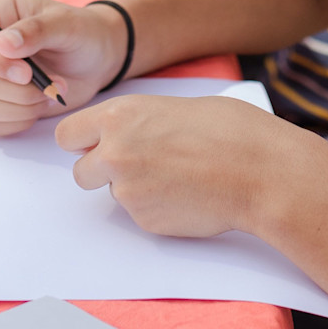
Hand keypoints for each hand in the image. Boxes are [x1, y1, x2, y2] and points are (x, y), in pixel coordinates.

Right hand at [0, 0, 129, 135]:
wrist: (95, 60)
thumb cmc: (81, 33)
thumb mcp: (67, 24)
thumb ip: (36, 30)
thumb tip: (2, 43)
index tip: (26, 72)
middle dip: (18, 90)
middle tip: (54, 83)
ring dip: (21, 107)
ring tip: (52, 93)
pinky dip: (19, 121)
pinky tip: (40, 105)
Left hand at [56, 93, 304, 237]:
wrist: (261, 172)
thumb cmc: (230, 131)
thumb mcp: (174, 107)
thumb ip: (139, 122)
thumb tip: (127, 131)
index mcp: (118, 117)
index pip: (66, 135)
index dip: (81, 142)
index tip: (93, 145)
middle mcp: (114, 154)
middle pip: (81, 172)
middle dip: (100, 172)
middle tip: (137, 167)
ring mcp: (127, 192)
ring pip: (114, 194)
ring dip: (134, 189)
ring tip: (178, 177)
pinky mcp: (145, 221)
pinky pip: (140, 215)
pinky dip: (158, 208)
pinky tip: (188, 195)